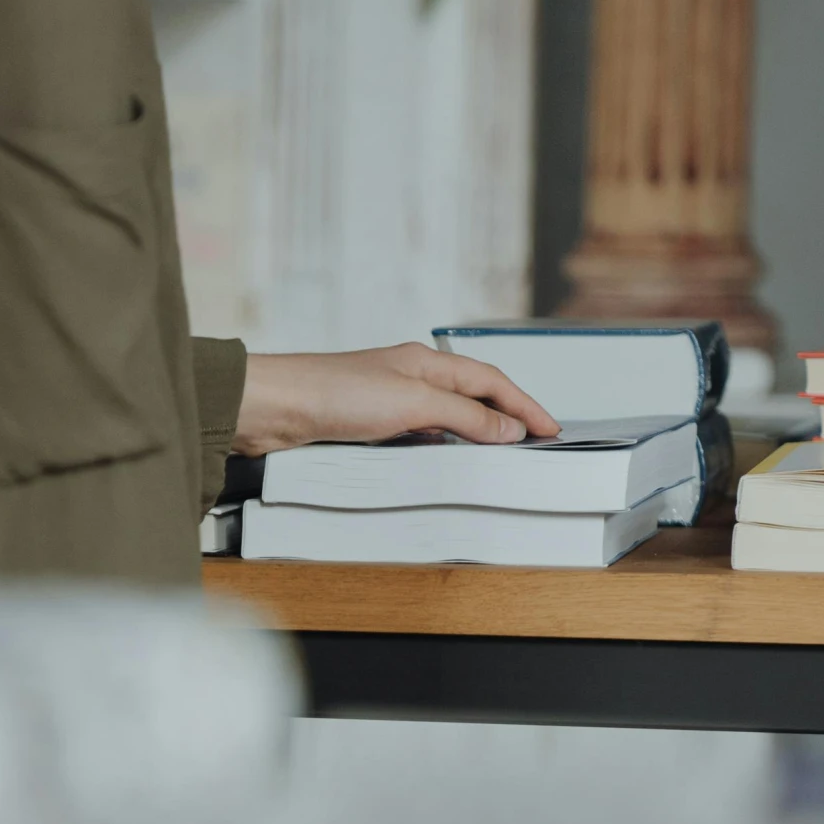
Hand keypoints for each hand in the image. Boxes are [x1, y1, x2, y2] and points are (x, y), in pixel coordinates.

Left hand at [232, 342, 559, 456]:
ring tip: (499, 455)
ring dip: (474, 434)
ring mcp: (388, 402)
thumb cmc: (331, 392)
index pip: (491, 382)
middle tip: (534, 442)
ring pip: (446, 418)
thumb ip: (463, 417)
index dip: (525, 406)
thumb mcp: (412, 403)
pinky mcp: (366, 426)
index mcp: (425, 361)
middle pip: (472, 397)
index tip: (550, 428)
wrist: (273, 409)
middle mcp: (409, 377)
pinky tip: (443, 461)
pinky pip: (418, 436)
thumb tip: (506, 430)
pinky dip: (441, 448)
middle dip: (506, 417)